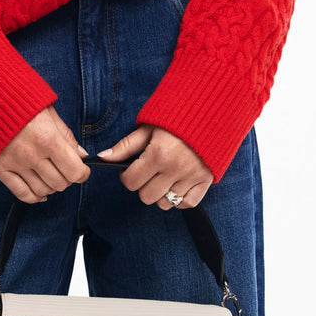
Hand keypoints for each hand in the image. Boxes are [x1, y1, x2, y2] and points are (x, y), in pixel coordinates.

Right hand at [0, 105, 89, 202]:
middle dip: (67, 178)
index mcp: (48, 138)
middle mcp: (32, 154)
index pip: (75, 171)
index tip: (82, 170)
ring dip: (51, 186)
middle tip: (65, 170)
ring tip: (51, 176)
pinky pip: (22, 193)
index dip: (82, 173)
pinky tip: (40, 192)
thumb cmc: (19, 100)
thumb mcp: (49, 112)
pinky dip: (34, 197)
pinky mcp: (0, 169)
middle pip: (60, 183)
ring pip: (43, 191)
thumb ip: (66, 135)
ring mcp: (15, 163)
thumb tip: (81, 155)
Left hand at [97, 125, 213, 208]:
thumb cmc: (177, 118)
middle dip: (142, 186)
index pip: (131, 182)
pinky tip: (176, 185)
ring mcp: (191, 176)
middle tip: (148, 173)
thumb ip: (126, 145)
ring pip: (165, 203)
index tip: (132, 169)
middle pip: (146, 196)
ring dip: (160, 193)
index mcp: (158, 154)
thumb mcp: (148, 128)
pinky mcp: (206, 180)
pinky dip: (180, 199)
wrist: (211, 111)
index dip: (127, 176)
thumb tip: (104, 157)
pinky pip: (187, 203)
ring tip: (163, 178)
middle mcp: (175, 168)